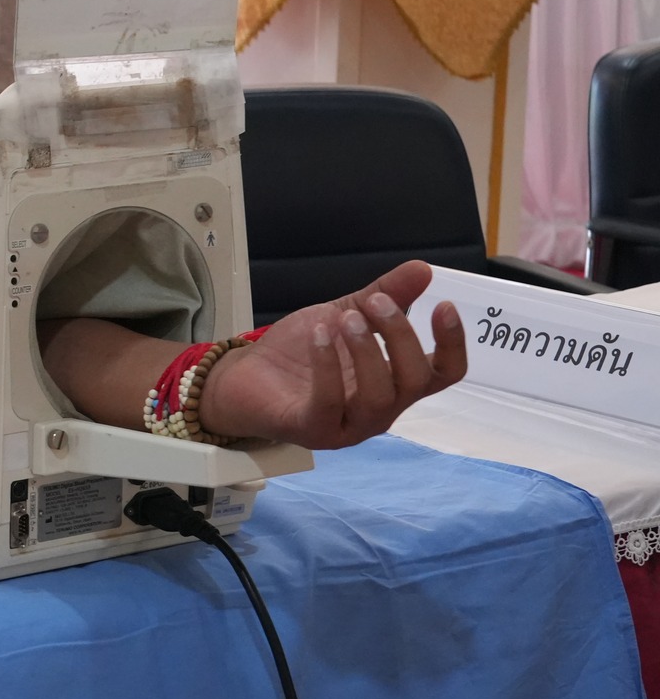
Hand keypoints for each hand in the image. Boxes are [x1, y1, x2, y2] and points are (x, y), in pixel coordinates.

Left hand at [199, 260, 467, 448]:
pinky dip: (326, 365)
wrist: (247, 377)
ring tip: (346, 318)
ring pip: (378, 397)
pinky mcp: (313, 429)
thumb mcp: (345, 314)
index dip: (451, 343)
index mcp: (396, 383)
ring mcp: (349, 425)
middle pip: (414, 381)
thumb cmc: (303, 353)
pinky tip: (318, 334)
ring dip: (367, 351)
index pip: (443, 374)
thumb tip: (424, 269)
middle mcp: (381, 410)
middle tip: (375, 302)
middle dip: (400, 336)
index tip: (444, 305)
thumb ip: (384, 295)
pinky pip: (329, 403)